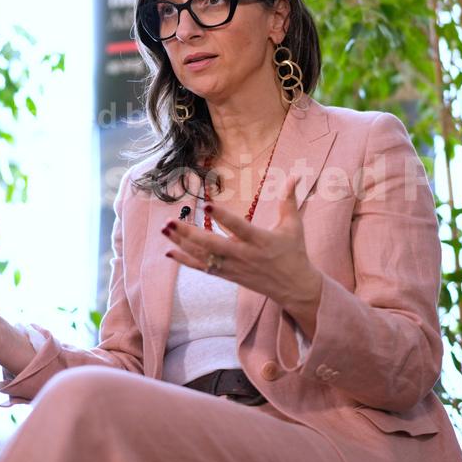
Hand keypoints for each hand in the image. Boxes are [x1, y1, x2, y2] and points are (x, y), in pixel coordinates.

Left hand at [162, 176, 322, 336]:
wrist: (293, 286)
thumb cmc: (293, 252)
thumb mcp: (294, 225)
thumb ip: (289, 200)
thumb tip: (295, 175)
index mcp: (260, 240)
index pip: (239, 227)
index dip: (223, 218)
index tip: (207, 207)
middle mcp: (243, 254)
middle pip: (212, 244)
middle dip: (189, 233)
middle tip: (171, 220)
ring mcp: (233, 266)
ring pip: (203, 256)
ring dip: (182, 243)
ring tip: (165, 229)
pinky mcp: (227, 275)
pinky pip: (203, 268)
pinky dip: (185, 261)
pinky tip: (169, 252)